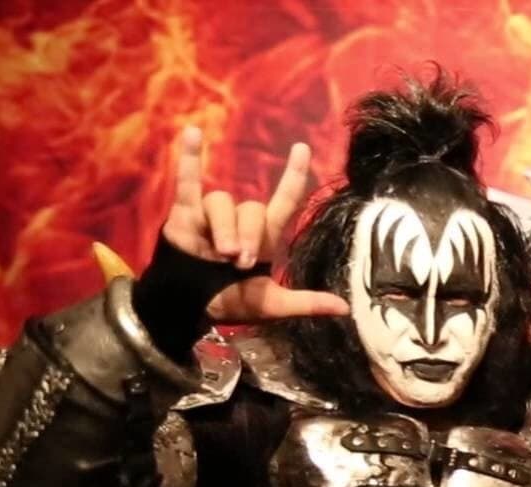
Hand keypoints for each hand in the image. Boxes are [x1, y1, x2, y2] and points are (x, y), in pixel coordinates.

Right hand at [162, 126, 348, 321]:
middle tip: (239, 263)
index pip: (285, 199)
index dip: (294, 175)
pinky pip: (188, 182)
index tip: (302, 148)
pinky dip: (189, 159)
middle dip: (247, 236)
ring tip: (220, 253)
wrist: (191, 307)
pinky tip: (191, 134)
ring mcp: (212, 215)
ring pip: (222, 203)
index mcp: (265, 237)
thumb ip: (305, 302)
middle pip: (251, 208)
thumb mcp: (271, 304)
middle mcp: (241, 221)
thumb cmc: (232, 302)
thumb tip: (344, 309)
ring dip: (223, 228)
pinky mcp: (185, 214)